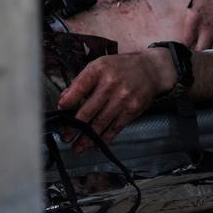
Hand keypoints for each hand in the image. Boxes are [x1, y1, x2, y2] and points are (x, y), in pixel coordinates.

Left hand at [57, 49, 174, 152]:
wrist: (151, 70)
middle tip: (66, 137)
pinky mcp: (133, 109)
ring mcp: (123, 98)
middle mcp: (111, 84)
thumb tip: (65, 99)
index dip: (66, 103)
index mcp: (99, 70)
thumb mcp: (100, 65)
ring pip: (101, 123)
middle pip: (87, 111)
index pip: (78, 89)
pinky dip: (105, 137)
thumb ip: (81, 81)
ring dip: (87, 138)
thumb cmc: (122, 67)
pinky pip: (116, 127)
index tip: (60, 112)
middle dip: (74, 127)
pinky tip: (97, 143)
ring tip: (78, 147)